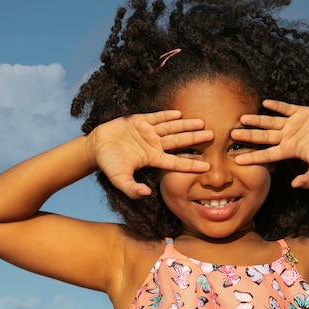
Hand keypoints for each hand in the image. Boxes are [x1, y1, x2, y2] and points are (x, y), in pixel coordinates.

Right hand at [89, 110, 212, 197]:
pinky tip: (179, 113)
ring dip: (186, 125)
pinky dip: (167, 115)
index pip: (176, 161)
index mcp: (152, 158)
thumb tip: (144, 194)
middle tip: (213, 136)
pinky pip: (156, 117)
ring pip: (171, 128)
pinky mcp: (139, 121)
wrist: (95, 147)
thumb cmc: (108, 164)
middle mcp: (154, 145)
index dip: (192, 164)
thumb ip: (131, 188)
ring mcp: (148, 132)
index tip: (207, 166)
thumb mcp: (119, 179)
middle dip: (195, 139)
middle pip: (179, 141)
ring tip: (201, 122)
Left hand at [231, 100, 308, 188]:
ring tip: (242, 118)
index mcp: (289, 150)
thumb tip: (296, 186)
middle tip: (232, 134)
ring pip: (270, 122)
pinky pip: (286, 108)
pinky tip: (265, 102)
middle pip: (263, 137)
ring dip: (257, 120)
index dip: (252, 157)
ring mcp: (293, 125)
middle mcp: (287, 137)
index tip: (237, 159)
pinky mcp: (301, 113)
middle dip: (248, 136)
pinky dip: (276, 105)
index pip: (267, 154)